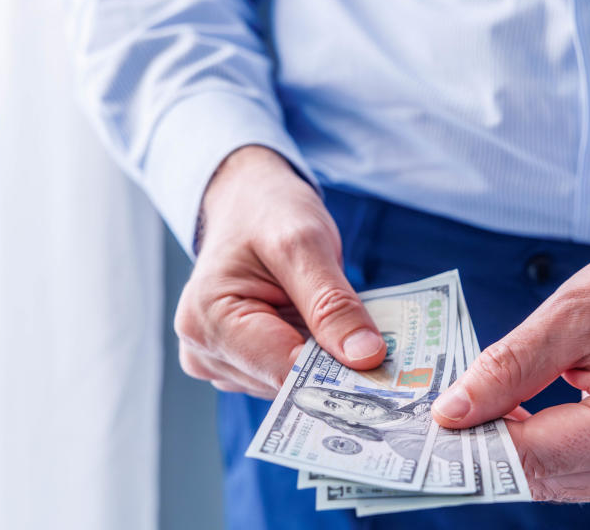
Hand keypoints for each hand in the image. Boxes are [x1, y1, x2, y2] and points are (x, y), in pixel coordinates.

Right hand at [174, 146, 385, 398]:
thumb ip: (333, 303)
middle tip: (379, 347)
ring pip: (291, 386)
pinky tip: (326, 332)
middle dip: (333, 368)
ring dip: (325, 362)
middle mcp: (204, 351)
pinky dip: (315, 359)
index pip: (282, 371)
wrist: (248, 203)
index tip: (385, 373)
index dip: (336, 375)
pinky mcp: (239, 366)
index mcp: (208, 320)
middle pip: (286, 384)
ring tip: (344, 326)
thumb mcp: (305, 244)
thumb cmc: (267, 213)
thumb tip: (366, 358)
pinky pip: (288, 376)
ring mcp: (219, 362)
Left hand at [432, 227, 589, 501]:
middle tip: (442, 418)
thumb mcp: (567, 315)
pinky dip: (538, 451)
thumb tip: (451, 412)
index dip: (478, 442)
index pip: (539, 454)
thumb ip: (508, 367)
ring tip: (476, 412)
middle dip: (488, 449)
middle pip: (544, 476)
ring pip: (554, 482)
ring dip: (510, 452)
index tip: (432, 426)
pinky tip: (514, 419)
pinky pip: (573, 474)